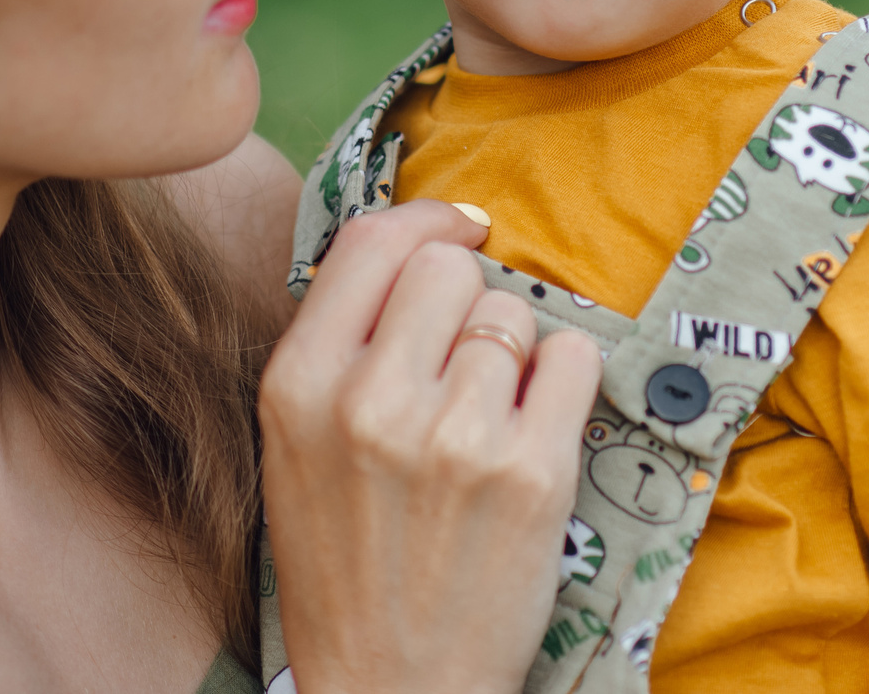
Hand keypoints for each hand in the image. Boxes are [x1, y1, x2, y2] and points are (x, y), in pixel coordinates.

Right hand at [259, 200, 603, 693]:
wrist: (392, 686)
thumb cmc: (346, 564)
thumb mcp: (295, 447)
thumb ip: (340, 347)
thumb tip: (419, 244)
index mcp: (299, 386)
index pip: (373, 241)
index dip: (428, 220)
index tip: (460, 229)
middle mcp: (371, 401)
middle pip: (450, 266)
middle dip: (468, 302)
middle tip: (463, 366)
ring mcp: (455, 435)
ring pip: (514, 312)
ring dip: (514, 353)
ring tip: (489, 421)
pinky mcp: (531, 471)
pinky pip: (572, 356)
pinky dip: (564, 380)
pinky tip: (534, 429)